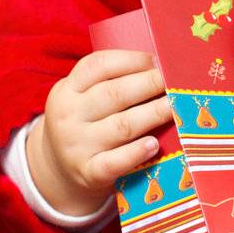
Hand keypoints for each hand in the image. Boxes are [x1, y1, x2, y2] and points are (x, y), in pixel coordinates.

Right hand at [26, 48, 172, 215]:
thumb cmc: (86, 124)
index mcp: (68, 89)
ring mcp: (76, 146)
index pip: (98, 66)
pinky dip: (136, 153)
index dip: (131, 60)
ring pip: (121, 126)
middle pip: (113, 94)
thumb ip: (111, 81)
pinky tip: (154, 144)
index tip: (157, 60)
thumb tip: (160, 67)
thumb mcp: (83, 98)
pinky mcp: (88, 173)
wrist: (59, 171)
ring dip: (153, 114)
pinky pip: (115, 162)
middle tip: (174, 81)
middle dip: (149, 84)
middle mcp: (68, 116)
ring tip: (174, 106)